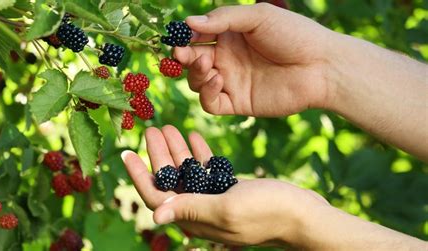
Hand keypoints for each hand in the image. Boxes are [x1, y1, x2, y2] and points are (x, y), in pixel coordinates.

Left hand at [121, 125, 329, 247]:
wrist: (304, 214)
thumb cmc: (268, 213)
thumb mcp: (227, 209)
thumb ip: (191, 209)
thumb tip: (154, 217)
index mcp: (195, 219)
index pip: (157, 199)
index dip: (140, 176)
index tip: (127, 152)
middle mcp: (201, 211)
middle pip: (170, 181)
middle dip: (158, 155)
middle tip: (150, 128)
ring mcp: (216, 199)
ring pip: (187, 172)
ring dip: (176, 150)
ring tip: (168, 125)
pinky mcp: (230, 189)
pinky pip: (207, 169)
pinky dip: (199, 152)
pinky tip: (192, 134)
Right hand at [174, 3, 334, 116]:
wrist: (321, 66)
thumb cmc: (294, 35)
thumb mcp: (258, 17)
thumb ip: (223, 19)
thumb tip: (188, 23)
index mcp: (231, 36)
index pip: (197, 37)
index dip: (184, 37)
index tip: (176, 36)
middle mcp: (228, 59)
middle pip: (193, 60)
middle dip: (183, 57)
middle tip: (181, 53)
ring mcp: (232, 81)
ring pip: (198, 82)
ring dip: (195, 74)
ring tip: (205, 64)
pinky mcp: (239, 103)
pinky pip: (212, 103)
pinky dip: (207, 93)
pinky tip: (218, 80)